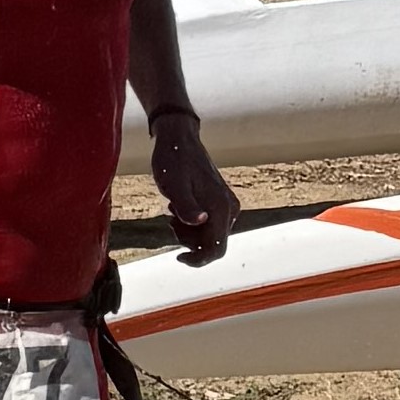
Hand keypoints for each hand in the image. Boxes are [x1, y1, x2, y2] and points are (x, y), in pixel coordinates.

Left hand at [150, 111, 237, 264]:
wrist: (178, 138)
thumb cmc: (173, 161)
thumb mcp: (174, 186)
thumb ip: (187, 207)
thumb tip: (201, 222)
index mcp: (220, 208)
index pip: (217, 249)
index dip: (198, 261)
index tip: (177, 257)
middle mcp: (229, 208)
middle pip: (213, 245)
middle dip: (190, 242)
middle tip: (170, 222)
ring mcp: (226, 204)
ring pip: (209, 236)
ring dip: (189, 232)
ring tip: (172, 211)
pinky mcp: (219, 201)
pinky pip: (208, 224)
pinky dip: (192, 223)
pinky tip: (178, 207)